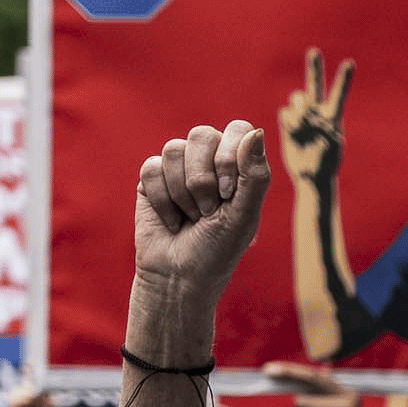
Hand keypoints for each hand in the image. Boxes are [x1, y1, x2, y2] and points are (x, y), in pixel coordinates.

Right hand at [133, 120, 270, 308]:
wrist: (179, 277)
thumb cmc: (218, 250)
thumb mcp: (243, 217)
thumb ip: (254, 175)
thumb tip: (256, 132)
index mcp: (238, 166)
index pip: (237, 129)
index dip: (229, 157)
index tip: (228, 193)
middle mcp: (209, 161)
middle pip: (202, 134)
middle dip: (203, 179)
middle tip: (208, 211)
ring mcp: (179, 167)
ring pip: (173, 149)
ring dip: (183, 193)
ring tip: (191, 217)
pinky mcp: (151, 178)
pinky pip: (151, 168)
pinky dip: (162, 200)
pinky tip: (171, 220)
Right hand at [279, 48, 351, 186]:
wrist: (311, 176)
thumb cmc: (327, 163)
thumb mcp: (331, 145)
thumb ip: (321, 125)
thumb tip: (304, 113)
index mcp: (333, 116)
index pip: (338, 94)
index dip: (344, 79)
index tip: (350, 63)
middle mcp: (317, 112)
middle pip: (315, 84)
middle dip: (314, 67)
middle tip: (315, 52)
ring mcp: (301, 116)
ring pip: (297, 98)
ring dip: (299, 108)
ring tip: (303, 126)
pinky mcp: (288, 123)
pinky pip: (285, 112)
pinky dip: (289, 120)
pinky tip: (294, 132)